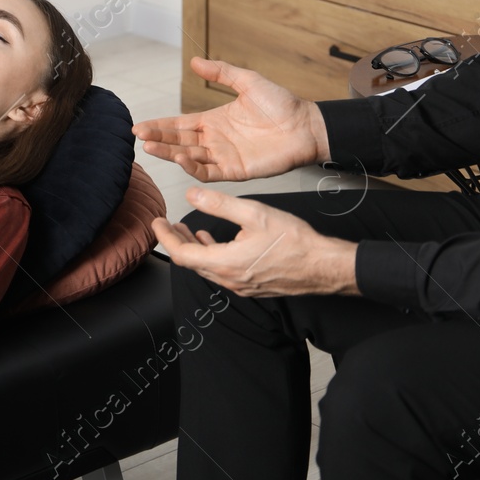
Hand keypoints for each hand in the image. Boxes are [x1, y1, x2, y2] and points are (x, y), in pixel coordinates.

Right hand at [132, 56, 328, 182]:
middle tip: (139, 137)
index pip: (179, 125)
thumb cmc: (280, 103)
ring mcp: (224, 157)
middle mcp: (215, 140)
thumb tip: (194, 61)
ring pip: (189, 157)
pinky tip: (180, 158)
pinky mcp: (236, 171)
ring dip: (170, 153)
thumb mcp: (247, 81)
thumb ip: (221, 72)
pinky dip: (193, 167)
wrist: (305, 125)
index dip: (160, 126)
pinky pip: (209, 171)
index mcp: (214, 120)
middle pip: (179, 142)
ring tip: (151, 147)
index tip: (139, 127)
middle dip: (158, 140)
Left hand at [151, 187, 358, 297]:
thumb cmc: (294, 241)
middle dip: (176, 242)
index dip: (166, 238)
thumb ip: (219, 204)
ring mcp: (240, 285)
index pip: (182, 254)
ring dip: (193, 248)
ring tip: (186, 229)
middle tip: (166, 225)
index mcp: (225, 263)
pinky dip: (211, 254)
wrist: (322, 266)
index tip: (157, 223)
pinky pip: (222, 271)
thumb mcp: (254, 213)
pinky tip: (214, 241)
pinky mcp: (252, 285)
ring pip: (206, 267)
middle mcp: (229, 279)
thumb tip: (191, 194)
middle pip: (191, 263)